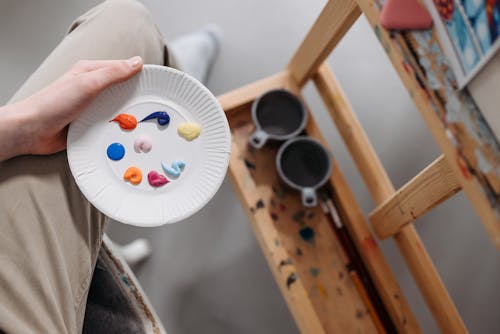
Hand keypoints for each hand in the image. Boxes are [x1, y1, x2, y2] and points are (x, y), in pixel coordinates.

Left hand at [0, 56, 142, 159]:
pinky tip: (124, 133)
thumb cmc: (53, 103)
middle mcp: (93, 89)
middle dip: (136, 98)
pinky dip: (117, 128)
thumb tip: (135, 62)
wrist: (32, 131)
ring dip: (126, 116)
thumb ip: (112, 73)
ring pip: (118, 109)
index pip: (123, 69)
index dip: (140, 75)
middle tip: (151, 107)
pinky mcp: (90, 124)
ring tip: (139, 122)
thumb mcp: (87, 83)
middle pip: (123, 91)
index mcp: (91, 72)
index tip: (156, 83)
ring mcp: (92, 107)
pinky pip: (110, 125)